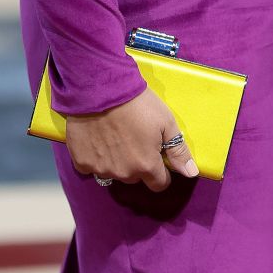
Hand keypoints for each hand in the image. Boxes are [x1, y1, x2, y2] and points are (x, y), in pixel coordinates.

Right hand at [65, 87, 198, 190]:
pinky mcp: (81, 162)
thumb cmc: (137, 103)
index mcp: (145, 165)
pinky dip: (97, 157)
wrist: (100, 88)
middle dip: (138, 163)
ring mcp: (101, 169)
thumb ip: (178, 151)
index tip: (157, 156)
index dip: (161, 171)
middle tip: (135, 138)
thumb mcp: (166, 122)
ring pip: (114, 173)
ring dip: (117, 161)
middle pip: (136, 177)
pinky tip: (98, 138)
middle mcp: (123, 173)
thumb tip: (191, 173)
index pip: (159, 184)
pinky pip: (92, 167)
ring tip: (116, 135)